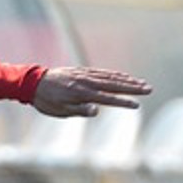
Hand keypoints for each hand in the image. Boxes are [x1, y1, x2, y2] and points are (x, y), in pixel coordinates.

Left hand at [33, 67, 150, 117]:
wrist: (32, 82)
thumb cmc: (46, 101)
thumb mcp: (59, 111)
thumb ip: (79, 110)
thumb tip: (97, 112)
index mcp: (81, 94)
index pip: (106, 98)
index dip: (122, 102)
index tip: (136, 105)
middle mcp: (85, 82)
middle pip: (113, 85)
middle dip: (132, 88)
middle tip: (149, 90)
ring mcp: (85, 75)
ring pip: (110, 77)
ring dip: (127, 80)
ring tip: (142, 83)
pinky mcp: (82, 71)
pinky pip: (102, 72)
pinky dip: (115, 74)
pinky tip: (124, 76)